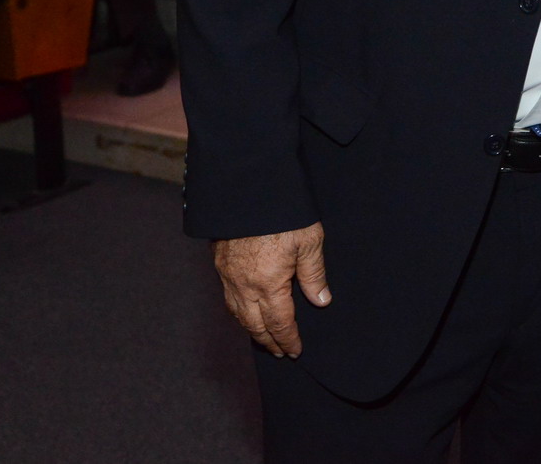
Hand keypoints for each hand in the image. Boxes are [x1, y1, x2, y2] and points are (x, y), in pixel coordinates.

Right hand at [213, 224, 331, 356]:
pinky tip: (245, 309)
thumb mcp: (308, 241)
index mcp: (268, 284)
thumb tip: (321, 301)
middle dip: (268, 341)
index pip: (279, 323)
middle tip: (279, 352)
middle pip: (255, 325)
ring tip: (263, 337)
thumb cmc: (281, 213)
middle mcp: (244, 285)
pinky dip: (238, 311)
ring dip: (251, 329)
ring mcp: (228, 274)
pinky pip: (227, 297)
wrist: (247, 188)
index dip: (288, 339)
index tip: (295, 351)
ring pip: (237, 314)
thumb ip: (314, 274)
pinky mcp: (219, 262)